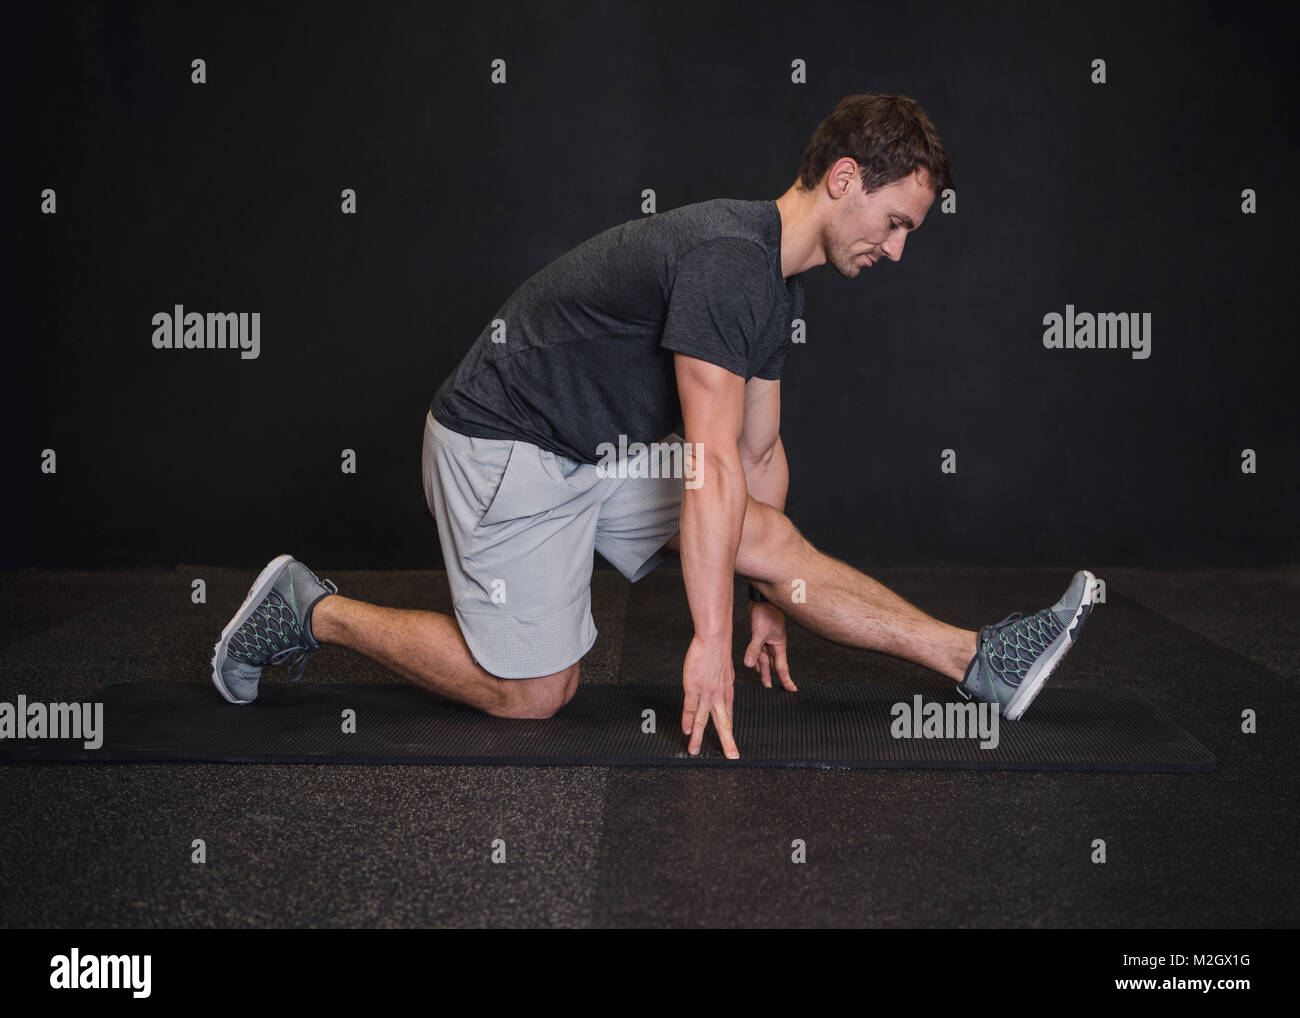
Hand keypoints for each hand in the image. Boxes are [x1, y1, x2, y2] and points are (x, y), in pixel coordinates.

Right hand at [681, 634, 738, 758]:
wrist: (715, 639)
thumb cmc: (719, 653)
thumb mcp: (725, 674)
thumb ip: (722, 687)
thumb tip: (720, 695)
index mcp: (728, 694)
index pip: (728, 718)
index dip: (729, 734)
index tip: (731, 748)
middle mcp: (720, 697)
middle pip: (723, 724)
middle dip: (727, 743)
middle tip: (731, 757)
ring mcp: (707, 693)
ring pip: (704, 720)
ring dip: (699, 738)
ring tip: (694, 751)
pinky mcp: (694, 687)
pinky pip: (691, 708)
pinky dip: (688, 721)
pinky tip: (686, 731)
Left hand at [744, 601, 795, 691]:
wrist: (761, 598)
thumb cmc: (766, 612)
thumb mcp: (759, 632)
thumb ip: (754, 649)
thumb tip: (749, 664)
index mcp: (779, 646)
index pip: (782, 667)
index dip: (786, 680)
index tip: (792, 690)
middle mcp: (774, 645)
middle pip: (773, 666)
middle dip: (772, 678)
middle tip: (771, 690)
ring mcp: (767, 641)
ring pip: (765, 659)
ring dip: (764, 670)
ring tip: (763, 683)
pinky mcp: (760, 636)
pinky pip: (759, 651)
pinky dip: (757, 659)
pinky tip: (754, 665)